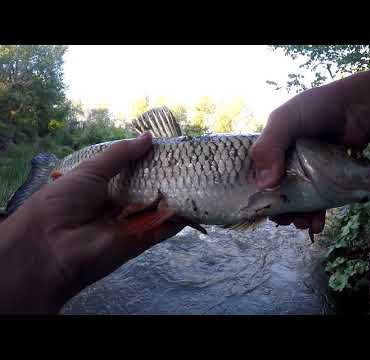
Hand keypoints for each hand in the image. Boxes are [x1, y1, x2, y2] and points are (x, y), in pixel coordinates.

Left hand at [0, 132, 184, 313]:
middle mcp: (120, 205)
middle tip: (190, 163)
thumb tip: (149, 137)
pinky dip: (179, 218)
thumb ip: (121, 154)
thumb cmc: (64, 201)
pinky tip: (196, 204)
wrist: (52, 244)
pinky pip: (163, 228)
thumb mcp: (90, 170)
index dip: (150, 162)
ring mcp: (132, 224)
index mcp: (104, 188)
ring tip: (198, 179)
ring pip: (159, 208)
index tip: (170, 151)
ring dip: (176, 196)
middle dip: (166, 178)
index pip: (133, 173)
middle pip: (148, 190)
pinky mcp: (142, 241)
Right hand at [250, 80, 367, 234]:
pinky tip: (317, 224)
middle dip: (281, 210)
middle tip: (286, 220)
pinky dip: (317, 215)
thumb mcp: (286, 120)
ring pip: (299, 201)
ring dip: (299, 217)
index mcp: (272, 150)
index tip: (265, 209)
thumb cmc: (317, 108)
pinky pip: (320, 202)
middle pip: (278, 194)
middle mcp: (287, 163)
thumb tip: (264, 184)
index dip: (259, 195)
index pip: (258, 177)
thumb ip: (270, 146)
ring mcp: (308, 173)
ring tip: (303, 224)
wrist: (357, 108)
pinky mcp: (328, 181)